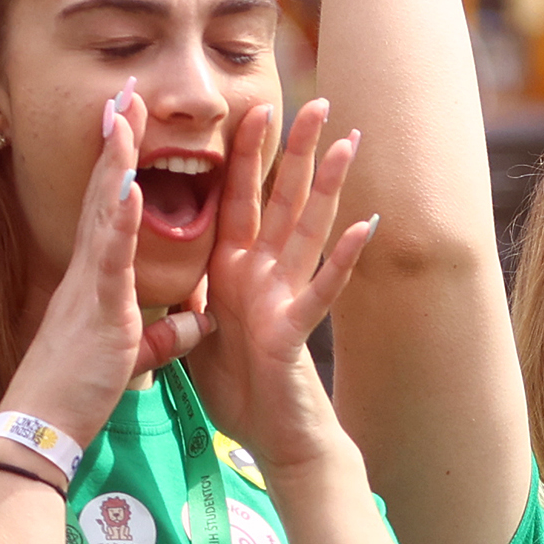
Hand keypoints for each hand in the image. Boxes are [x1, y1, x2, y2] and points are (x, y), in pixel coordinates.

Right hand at [0, 87, 197, 452]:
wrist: (43, 427)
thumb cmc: (80, 392)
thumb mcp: (135, 356)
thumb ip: (166, 336)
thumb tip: (198, 322)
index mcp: (97, 278)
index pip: (111, 208)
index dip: (121, 164)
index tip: (130, 122)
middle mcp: (89, 270)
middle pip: (105, 192)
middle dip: (117, 142)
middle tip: (126, 92)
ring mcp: (90, 285)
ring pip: (104, 212)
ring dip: (116, 162)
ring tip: (127, 116)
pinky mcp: (97, 310)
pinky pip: (110, 259)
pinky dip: (119, 221)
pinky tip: (127, 187)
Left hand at [182, 96, 370, 468]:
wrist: (268, 441)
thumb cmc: (239, 390)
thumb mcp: (200, 331)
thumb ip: (194, 293)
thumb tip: (179, 261)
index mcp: (236, 271)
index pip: (240, 202)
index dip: (246, 158)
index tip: (253, 109)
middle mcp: (266, 275)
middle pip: (283, 202)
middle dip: (296, 152)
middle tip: (316, 102)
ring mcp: (286, 298)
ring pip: (310, 231)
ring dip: (328, 187)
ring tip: (349, 142)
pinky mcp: (295, 331)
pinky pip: (321, 290)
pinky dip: (343, 259)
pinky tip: (364, 225)